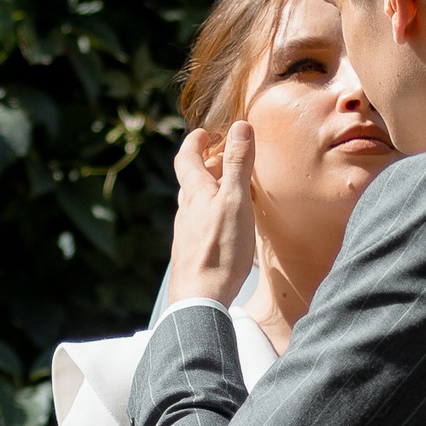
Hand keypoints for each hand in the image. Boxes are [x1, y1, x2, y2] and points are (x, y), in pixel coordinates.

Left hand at [166, 123, 256, 306]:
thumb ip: (237, 164)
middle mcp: (186, 211)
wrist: (200, 299)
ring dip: (211, 189)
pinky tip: (225, 224)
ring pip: (196, 202)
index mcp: (194, 193)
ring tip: (230, 187)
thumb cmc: (220, 250)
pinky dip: (213, 212)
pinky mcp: (193, 252)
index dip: (195, 142)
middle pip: (191, 180)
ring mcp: (187, 233)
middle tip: (224, 155)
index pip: (186, 158)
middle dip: (207, 164)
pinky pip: (201, 223)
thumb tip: (239, 127)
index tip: (205, 132)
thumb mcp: (236, 201)